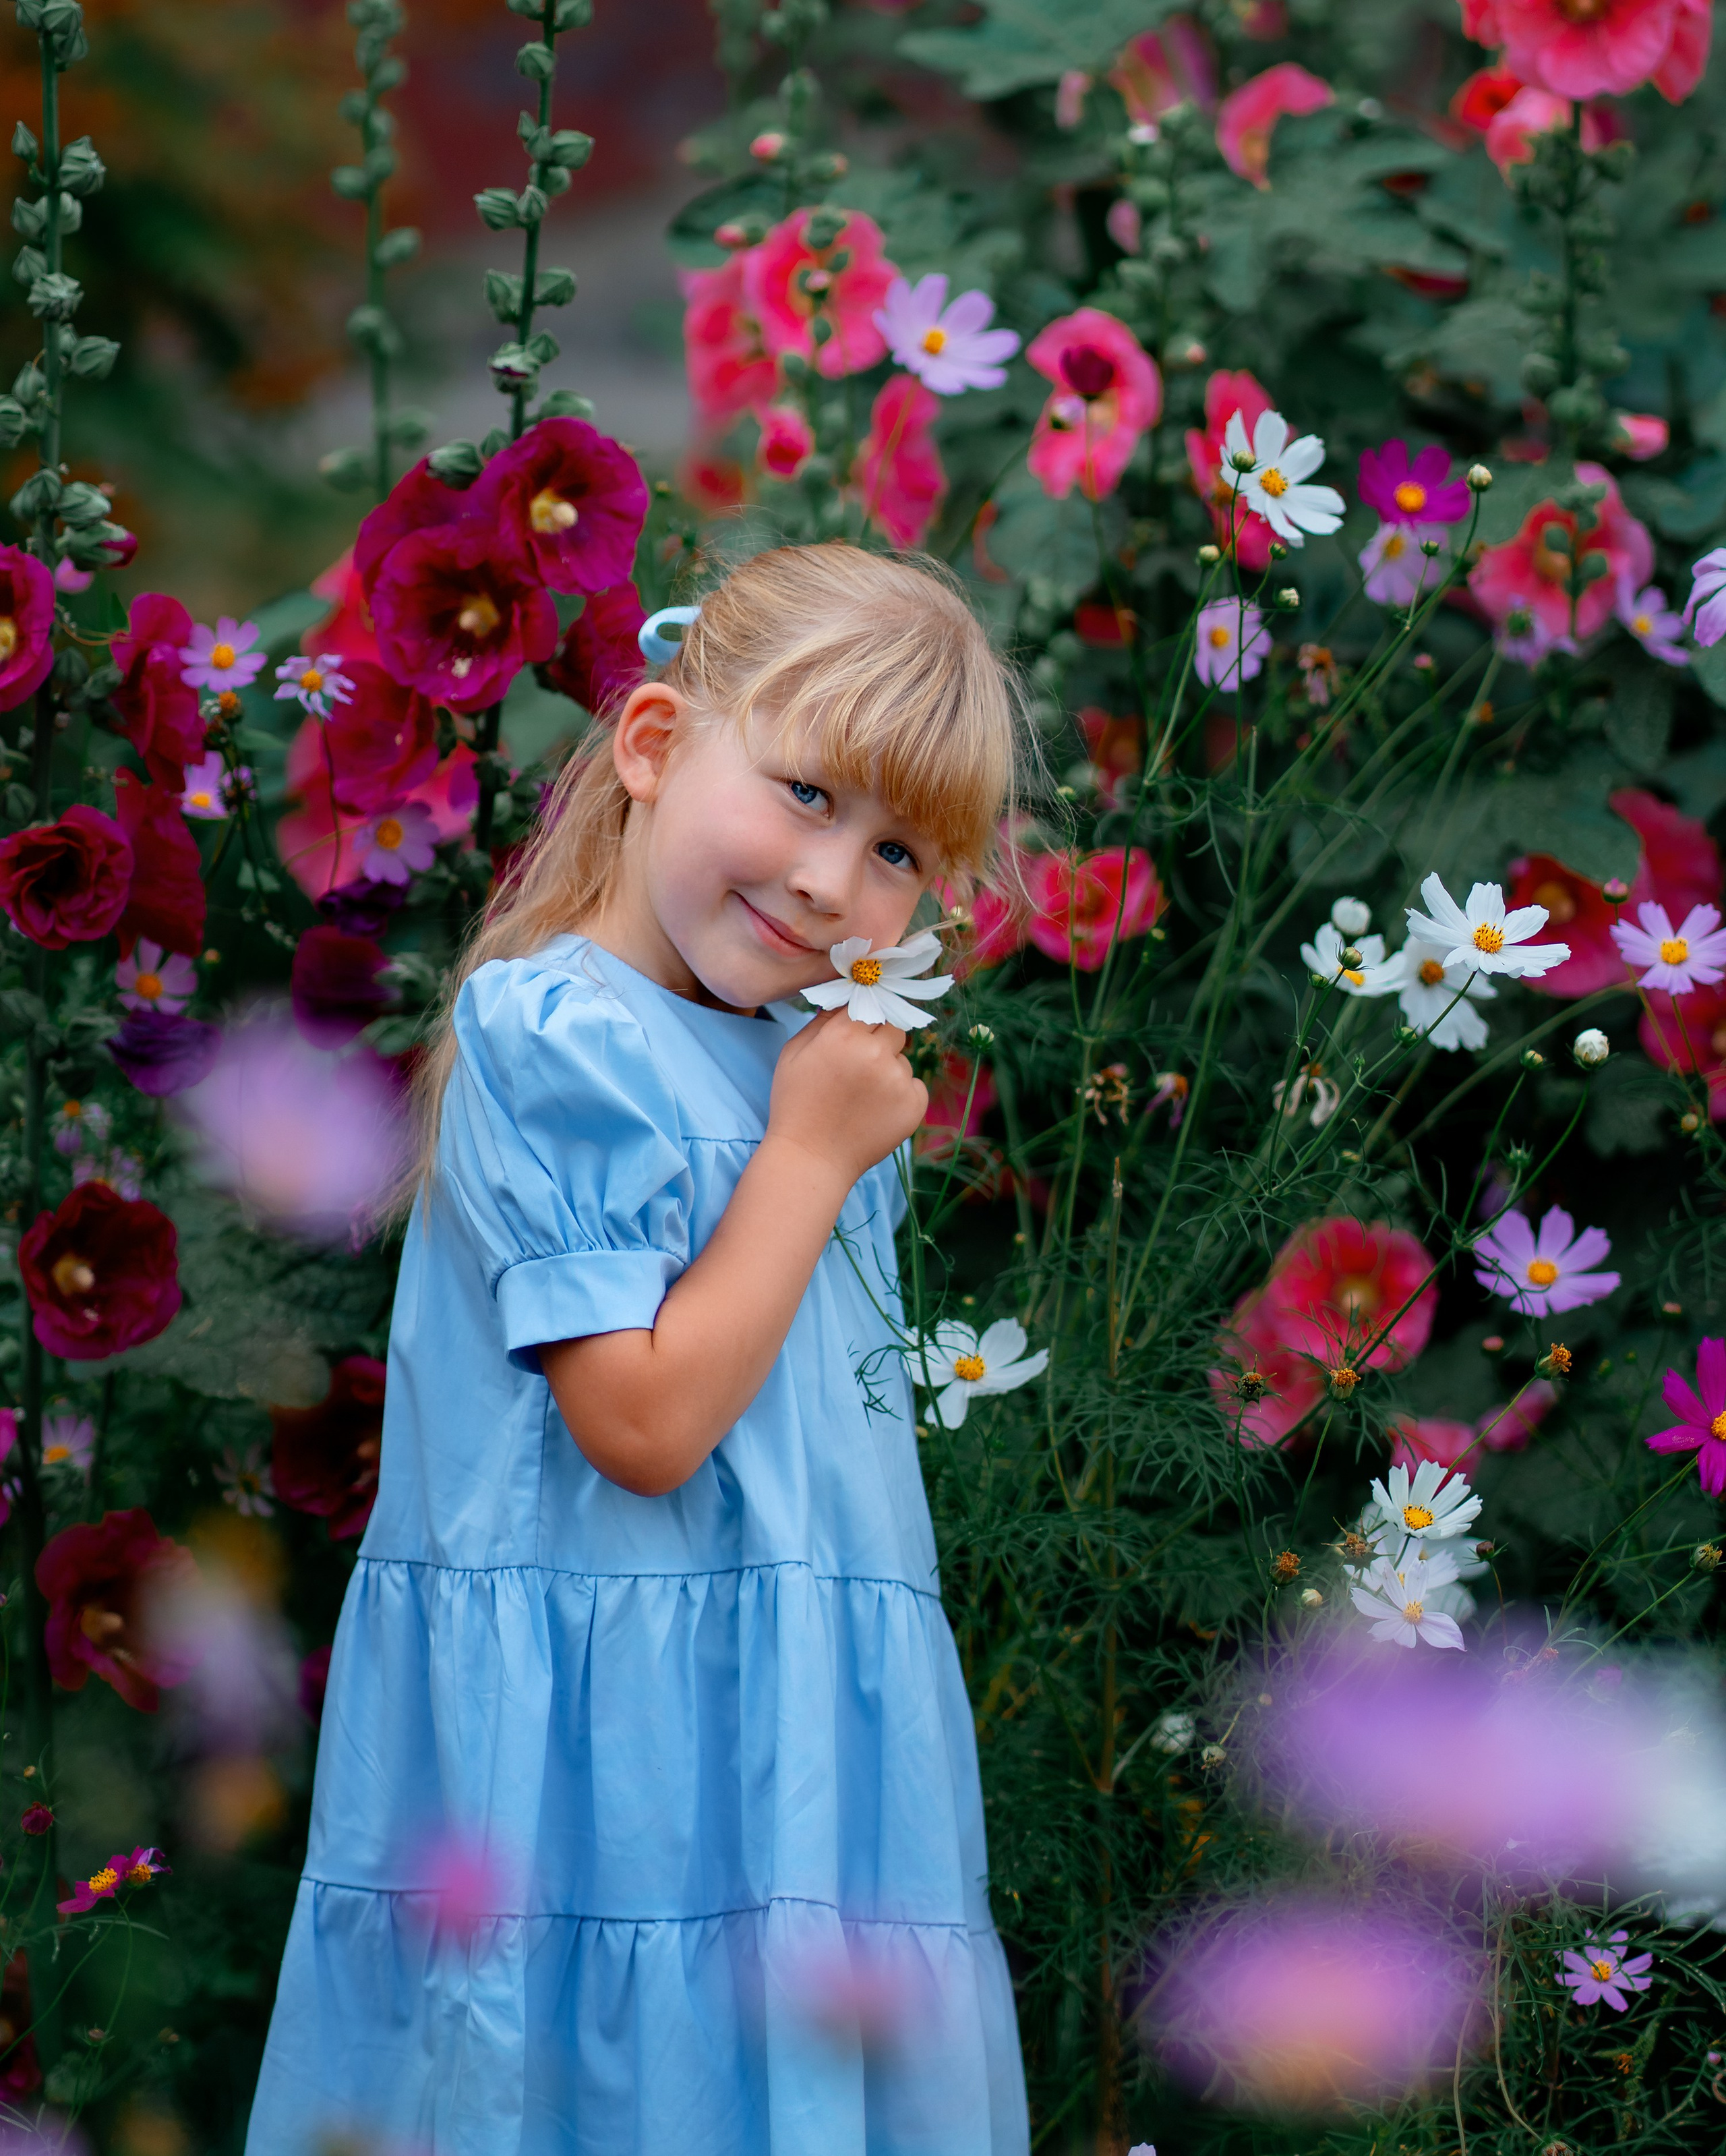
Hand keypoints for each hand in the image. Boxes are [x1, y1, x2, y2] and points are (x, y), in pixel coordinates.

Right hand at [765, 1007, 927, 1188]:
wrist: (811, 1158)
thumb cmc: (796, 1103)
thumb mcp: (794, 1053)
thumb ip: (822, 1020)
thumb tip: (847, 999)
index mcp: (845, 1035)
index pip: (870, 1006)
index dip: (862, 1020)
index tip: (856, 1034)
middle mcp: (876, 1053)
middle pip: (893, 1028)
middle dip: (879, 1041)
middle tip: (859, 1066)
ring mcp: (898, 1080)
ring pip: (902, 1059)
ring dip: (888, 1070)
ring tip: (862, 1097)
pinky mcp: (915, 1105)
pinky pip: (914, 1085)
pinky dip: (900, 1094)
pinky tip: (875, 1110)